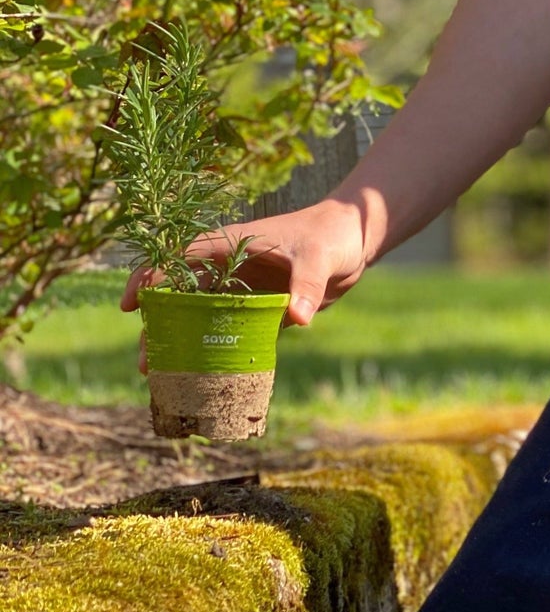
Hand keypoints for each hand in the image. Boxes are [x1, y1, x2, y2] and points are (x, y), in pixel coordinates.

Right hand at [119, 199, 368, 372]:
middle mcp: (230, 267)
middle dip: (159, 325)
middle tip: (145, 361)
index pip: (179, 258)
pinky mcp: (263, 308)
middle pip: (181, 295)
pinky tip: (203, 376)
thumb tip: (298, 318)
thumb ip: (306, 285)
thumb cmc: (331, 236)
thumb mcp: (318, 257)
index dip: (151, 278)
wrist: (354, 240)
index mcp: (231, 244)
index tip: (132, 304)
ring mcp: (244, 289)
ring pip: (201, 316)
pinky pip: (233, 330)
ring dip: (181, 342)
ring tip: (161, 374)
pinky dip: (217, 350)